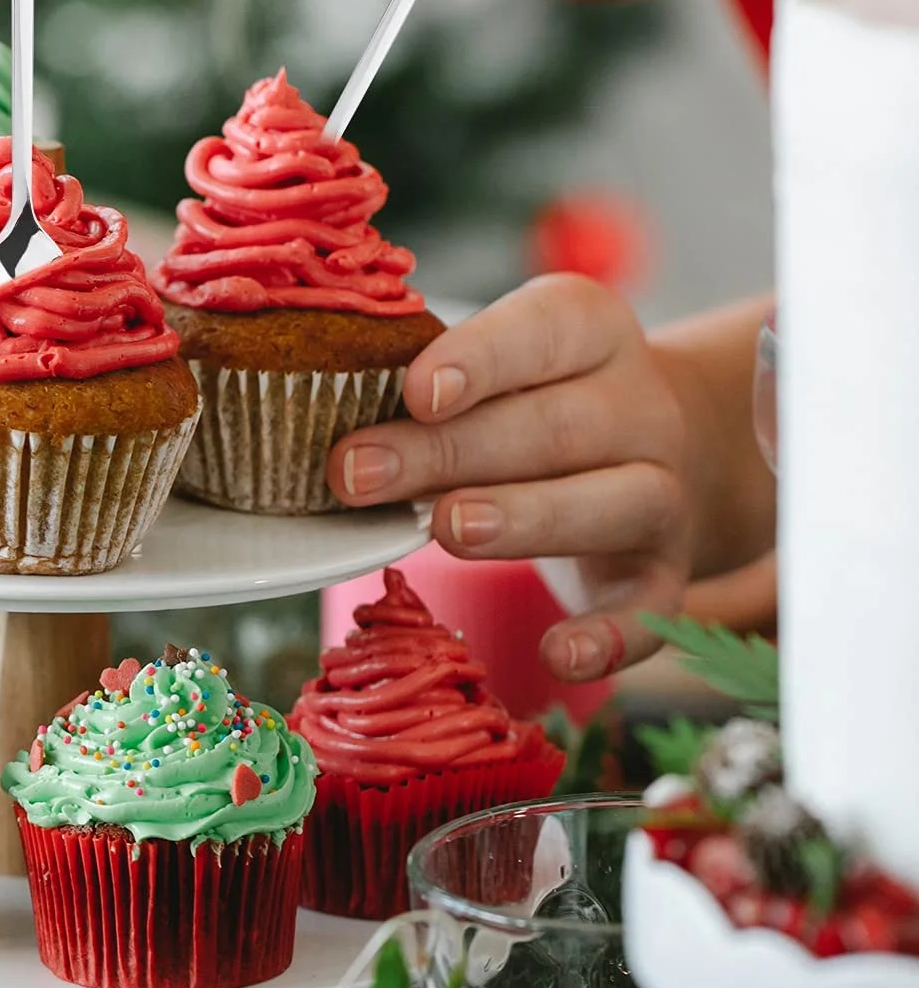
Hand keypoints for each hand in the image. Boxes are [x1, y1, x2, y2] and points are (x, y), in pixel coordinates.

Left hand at [327, 275, 691, 681]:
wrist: (649, 446)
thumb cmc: (531, 399)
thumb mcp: (492, 365)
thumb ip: (429, 382)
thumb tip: (323, 409)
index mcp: (589, 330)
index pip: (542, 332)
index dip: (480, 360)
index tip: (415, 391)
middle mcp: (640, 407)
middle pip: (553, 427)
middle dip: (450, 453)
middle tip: (358, 475)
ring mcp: (663, 492)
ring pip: (616, 502)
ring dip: (527, 519)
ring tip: (448, 531)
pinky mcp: (664, 573)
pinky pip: (653, 609)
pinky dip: (611, 637)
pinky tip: (557, 656)